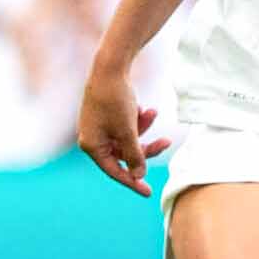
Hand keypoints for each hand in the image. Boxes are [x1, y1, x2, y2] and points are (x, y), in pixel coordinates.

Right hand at [77, 64, 169, 195]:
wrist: (110, 67)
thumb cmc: (115, 100)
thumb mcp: (128, 131)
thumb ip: (134, 155)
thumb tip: (138, 175)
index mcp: (92, 145)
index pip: (114, 170)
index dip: (132, 182)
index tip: (148, 192)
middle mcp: (93, 138)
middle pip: (124, 154)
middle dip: (145, 146)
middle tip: (167, 142)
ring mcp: (100, 127)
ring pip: (128, 138)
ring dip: (143, 128)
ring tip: (152, 112)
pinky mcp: (107, 116)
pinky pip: (126, 126)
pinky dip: (138, 119)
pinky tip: (145, 107)